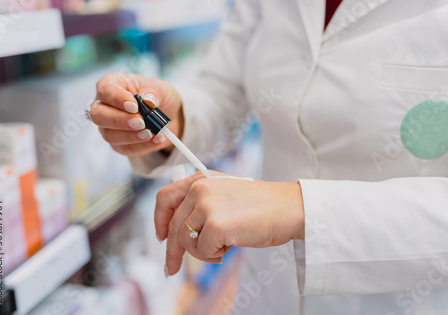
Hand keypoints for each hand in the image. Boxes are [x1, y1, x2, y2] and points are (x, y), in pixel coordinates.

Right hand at [91, 73, 183, 156]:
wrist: (168, 114)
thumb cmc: (157, 95)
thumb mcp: (160, 87)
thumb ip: (153, 91)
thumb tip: (149, 100)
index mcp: (111, 84)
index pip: (105, 91)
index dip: (117, 99)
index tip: (134, 106)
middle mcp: (104, 106)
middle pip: (98, 115)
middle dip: (120, 121)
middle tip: (141, 122)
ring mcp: (108, 127)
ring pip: (109, 135)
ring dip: (131, 136)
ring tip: (150, 133)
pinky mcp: (118, 144)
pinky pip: (125, 148)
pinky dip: (142, 146)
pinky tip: (156, 140)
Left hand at [154, 171, 304, 275]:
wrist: (288, 207)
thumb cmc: (261, 205)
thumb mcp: (225, 192)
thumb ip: (200, 203)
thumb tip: (177, 232)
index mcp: (201, 179)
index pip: (165, 198)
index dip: (158, 221)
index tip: (161, 237)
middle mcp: (200, 189)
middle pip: (173, 227)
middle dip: (173, 252)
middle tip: (172, 268)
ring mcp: (206, 206)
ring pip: (186, 241)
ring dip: (201, 252)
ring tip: (222, 247)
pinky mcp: (216, 225)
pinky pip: (202, 251)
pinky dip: (214, 256)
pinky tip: (230, 247)